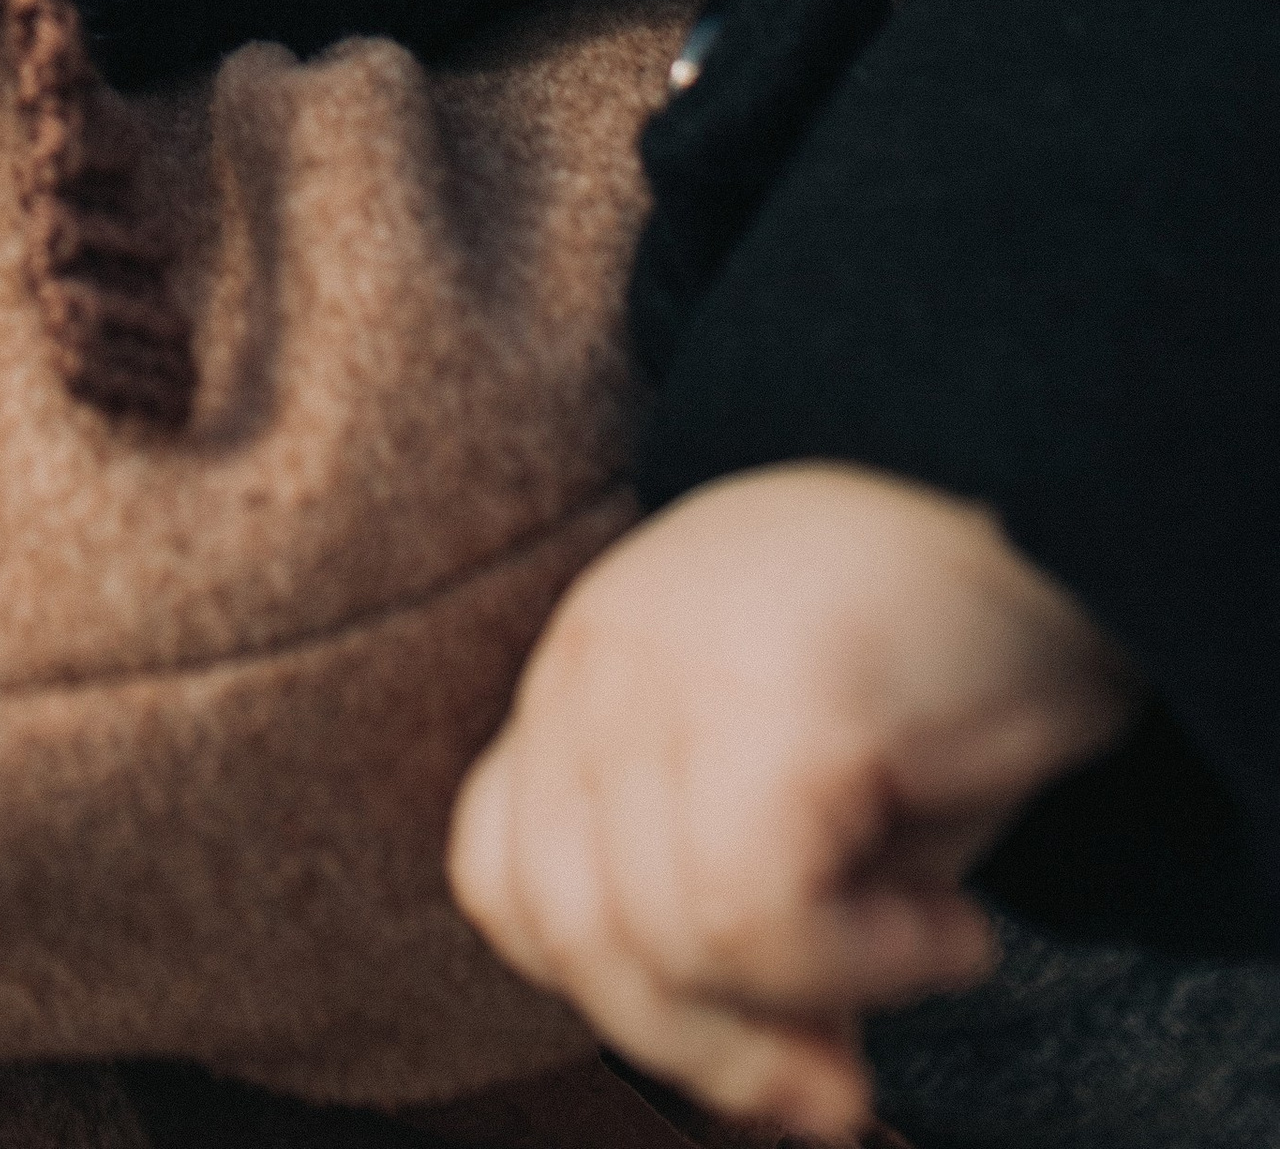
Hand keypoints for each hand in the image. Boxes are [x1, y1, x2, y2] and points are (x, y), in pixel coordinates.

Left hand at [448, 462, 1138, 1138]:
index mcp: (589, 670)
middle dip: (701, 1049)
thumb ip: (756, 920)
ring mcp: (665, 663)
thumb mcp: (821, 797)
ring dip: (805, 1004)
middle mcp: (599, 657)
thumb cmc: (952, 655)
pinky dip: (864, 966)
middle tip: (839, 1085)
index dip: (613, 990)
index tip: (752, 1050)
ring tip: (933, 949)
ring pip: (656, 938)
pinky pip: (749, 915)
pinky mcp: (760, 694)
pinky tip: (955, 925)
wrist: (1073, 492)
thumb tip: (780, 1090)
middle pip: (565, 927)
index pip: (507, 874)